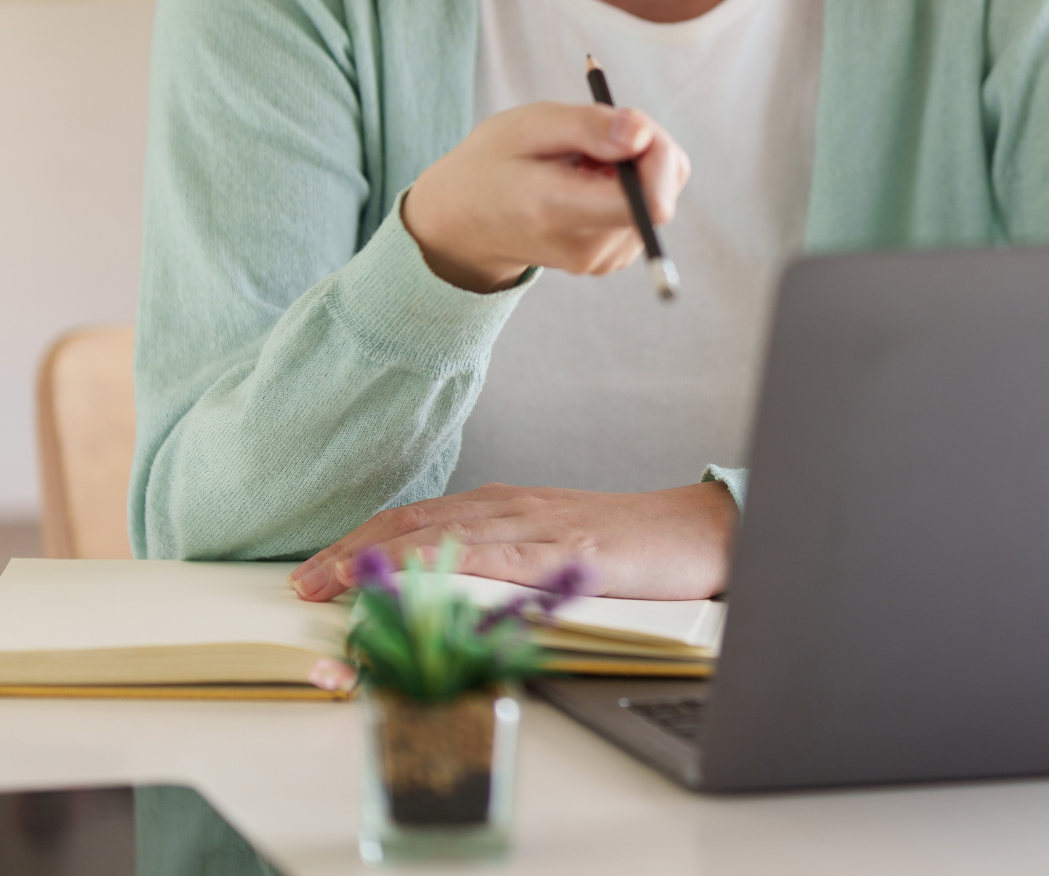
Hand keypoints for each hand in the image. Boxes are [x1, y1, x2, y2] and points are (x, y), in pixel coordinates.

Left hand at [287, 481, 736, 602]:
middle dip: (354, 549)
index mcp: (509, 507)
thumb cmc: (630, 544)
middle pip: (417, 521)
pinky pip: (497, 557)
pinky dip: (449, 566)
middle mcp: (514, 507)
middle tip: (303, 580)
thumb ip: (505, 560)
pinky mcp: (566, 549)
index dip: (364, 541)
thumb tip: (446, 590)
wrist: (697, 530)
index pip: (420, 518)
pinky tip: (418, 577)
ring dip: (381, 557)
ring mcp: (538, 526)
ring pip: (444, 533)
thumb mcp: (556, 546)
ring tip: (332, 582)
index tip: (317, 567)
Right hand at [402, 102, 690, 291]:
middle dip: (647, 150)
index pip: (650, 202)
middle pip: (662, 196)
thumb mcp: (529, 126)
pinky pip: (645, 209)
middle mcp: (587, 248)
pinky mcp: (611, 258)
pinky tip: (588, 177)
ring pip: (658, 198)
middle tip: (602, 130)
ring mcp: (602, 260)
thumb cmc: (494, 163)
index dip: (658, 154)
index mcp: (560, 213)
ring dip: (636, 166)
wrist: (464, 221)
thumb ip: (588, 126)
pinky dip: (628, 183)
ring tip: (584, 158)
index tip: (631, 125)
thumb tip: (643, 136)